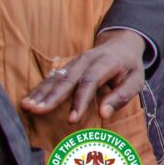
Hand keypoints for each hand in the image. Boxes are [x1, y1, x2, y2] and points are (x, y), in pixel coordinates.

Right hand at [22, 29, 146, 120]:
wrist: (122, 44)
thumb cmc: (130, 67)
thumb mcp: (136, 80)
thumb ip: (121, 97)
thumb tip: (104, 114)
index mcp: (107, 62)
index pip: (91, 81)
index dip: (80, 101)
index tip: (71, 120)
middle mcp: (88, 59)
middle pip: (68, 78)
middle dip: (52, 96)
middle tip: (37, 110)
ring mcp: (75, 61)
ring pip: (57, 77)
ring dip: (41, 93)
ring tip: (27, 107)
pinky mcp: (68, 66)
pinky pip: (52, 77)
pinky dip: (40, 89)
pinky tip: (28, 100)